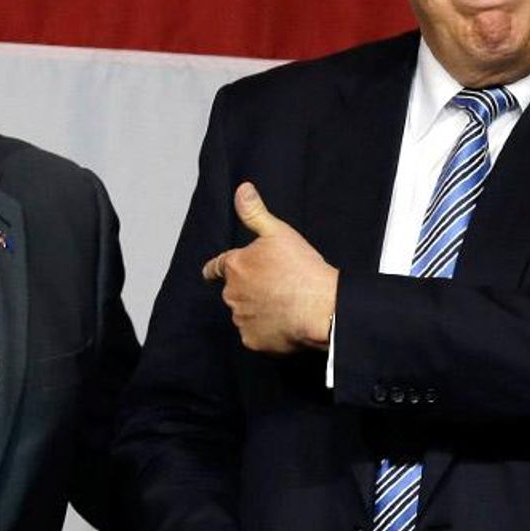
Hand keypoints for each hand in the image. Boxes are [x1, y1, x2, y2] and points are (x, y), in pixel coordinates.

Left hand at [202, 182, 337, 353]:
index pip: (215, 268)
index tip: (209, 274)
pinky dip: (267, 331)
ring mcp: (241, 319)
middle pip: (235, 292)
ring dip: (258, 311)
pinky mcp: (252, 340)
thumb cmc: (300, 268)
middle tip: (275, 287)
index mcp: (235, 266)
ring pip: (245, 314)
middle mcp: (232, 293)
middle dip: (249, 290)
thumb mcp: (278, 232)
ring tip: (285, 305)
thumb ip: (255, 212)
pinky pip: (256, 335)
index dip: (214, 270)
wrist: (320, 307)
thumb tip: (241, 189)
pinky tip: (285, 323)